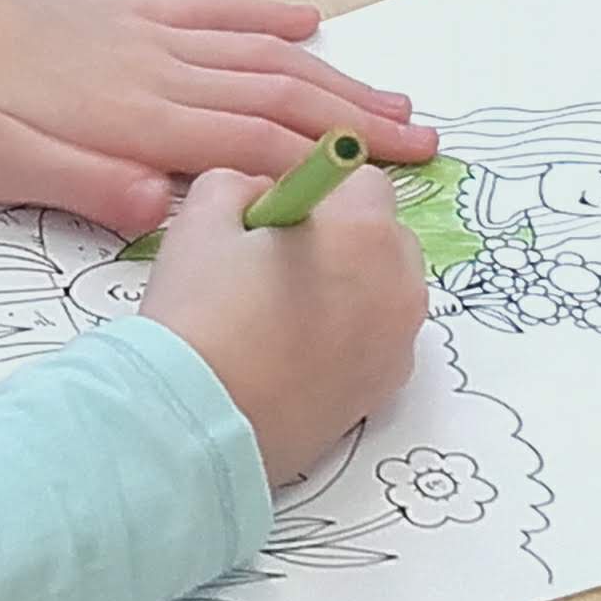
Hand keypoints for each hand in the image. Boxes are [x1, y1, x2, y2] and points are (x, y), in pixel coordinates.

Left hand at [0, 0, 437, 233]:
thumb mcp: (4, 167)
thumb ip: (89, 185)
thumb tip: (170, 209)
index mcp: (137, 118)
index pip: (252, 146)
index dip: (324, 166)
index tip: (387, 186)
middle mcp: (160, 70)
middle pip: (279, 97)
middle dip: (357, 123)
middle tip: (426, 145)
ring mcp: (151, 35)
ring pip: (261, 55)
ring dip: (334, 77)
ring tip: (395, 99)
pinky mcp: (131, 11)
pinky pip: (213, 9)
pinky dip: (266, 14)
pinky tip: (310, 20)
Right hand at [139, 167, 424, 482]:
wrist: (200, 422)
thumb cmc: (202, 313)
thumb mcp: (203, 219)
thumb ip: (240, 184)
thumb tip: (265, 195)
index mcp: (364, 233)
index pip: (362, 179)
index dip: (315, 190)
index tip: (275, 216)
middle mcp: (400, 287)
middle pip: (384, 235)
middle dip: (341, 236)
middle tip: (275, 263)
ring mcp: (398, 345)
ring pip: (383, 290)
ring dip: (349, 285)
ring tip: (281, 313)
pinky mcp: (384, 391)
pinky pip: (377, 340)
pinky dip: (349, 336)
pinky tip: (292, 352)